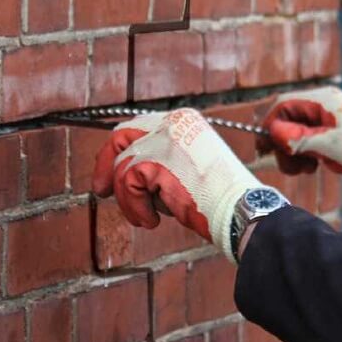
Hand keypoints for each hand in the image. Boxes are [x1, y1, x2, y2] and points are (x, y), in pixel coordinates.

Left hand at [93, 108, 262, 258]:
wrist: (240, 209)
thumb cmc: (221, 197)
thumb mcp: (191, 165)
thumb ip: (163, 159)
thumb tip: (130, 170)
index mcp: (183, 120)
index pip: (137, 127)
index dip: (119, 149)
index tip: (111, 171)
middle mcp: (172, 123)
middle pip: (120, 137)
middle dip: (105, 165)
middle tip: (101, 190)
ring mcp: (163, 141)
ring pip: (122, 167)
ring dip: (129, 199)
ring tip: (147, 217)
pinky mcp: (156, 163)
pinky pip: (127, 185)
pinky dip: (135, 207)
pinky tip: (152, 220)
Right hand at [258, 86, 341, 189]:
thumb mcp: (328, 146)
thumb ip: (297, 137)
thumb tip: (271, 132)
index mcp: (323, 99)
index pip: (283, 104)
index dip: (269, 125)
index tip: (263, 149)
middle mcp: (325, 104)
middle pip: (288, 118)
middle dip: (283, 143)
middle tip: (289, 166)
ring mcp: (330, 118)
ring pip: (297, 131)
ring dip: (293, 151)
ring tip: (305, 169)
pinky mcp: (335, 132)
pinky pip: (309, 139)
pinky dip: (305, 153)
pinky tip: (313, 166)